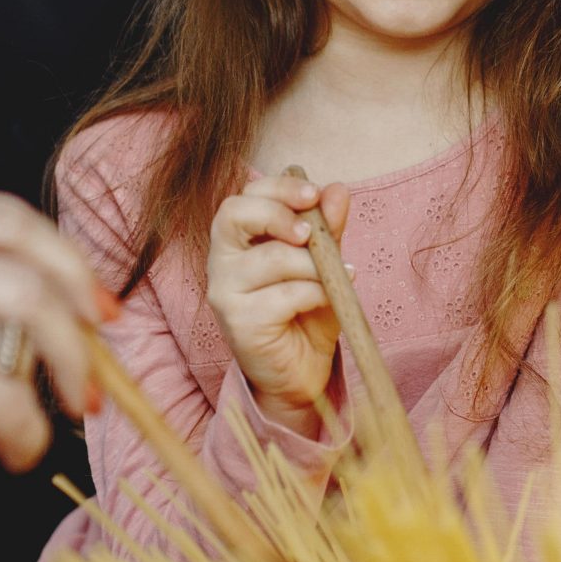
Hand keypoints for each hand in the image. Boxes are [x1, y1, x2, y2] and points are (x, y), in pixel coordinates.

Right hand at [0, 192, 115, 561]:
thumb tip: (58, 302)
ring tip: (31, 424)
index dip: (64, 261)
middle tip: (90, 379)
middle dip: (77, 331)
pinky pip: (19, 406)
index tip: (94, 305)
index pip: (4, 217)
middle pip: (33, 273)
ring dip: (50, 390)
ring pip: (33, 339)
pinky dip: (23, 440)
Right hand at [205, 173, 350, 435]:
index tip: (314, 194)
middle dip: (279, 213)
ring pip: (270, 258)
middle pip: (234, 214)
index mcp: (237, 240)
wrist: (301, 374)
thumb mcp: (323, 265)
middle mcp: (221, 261)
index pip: (244, 196)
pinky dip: (316, 293)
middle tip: (311, 232)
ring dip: (313, 265)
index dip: (278, 187)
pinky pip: (284, 295)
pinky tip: (328, 300)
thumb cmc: (306, 315)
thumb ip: (326, 230)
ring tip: (339, 276)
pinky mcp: (239, 322)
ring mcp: (225, 292)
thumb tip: (337, 190)